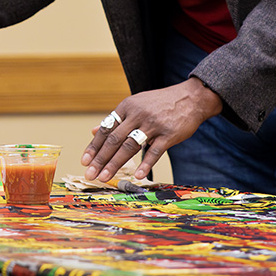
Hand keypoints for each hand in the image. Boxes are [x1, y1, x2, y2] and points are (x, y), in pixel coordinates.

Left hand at [81, 78, 222, 181]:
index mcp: (127, 107)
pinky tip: (138, 176)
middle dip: (100, 159)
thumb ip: (116, 119)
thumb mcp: (135, 105)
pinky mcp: (169, 134)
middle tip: (90, 174)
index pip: (106, 129)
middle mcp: (137, 114)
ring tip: (105, 177)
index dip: (94, 146)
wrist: (191, 98)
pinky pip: (155, 151)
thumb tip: (93, 131)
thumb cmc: (160, 104)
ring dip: (115, 164)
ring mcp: (153, 124)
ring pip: (130, 146)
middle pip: (114, 140)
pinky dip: (146, 164)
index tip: (84, 161)